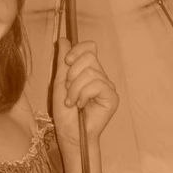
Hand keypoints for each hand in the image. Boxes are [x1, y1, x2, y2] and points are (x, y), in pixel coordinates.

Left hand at [52, 38, 118, 152]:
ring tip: (72, 102)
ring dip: (75, 88)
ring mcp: (107, 86)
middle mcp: (100, 76)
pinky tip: (82, 105)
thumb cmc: (65, 112)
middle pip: (89, 56)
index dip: (77, 50)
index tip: (67, 62)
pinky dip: (83, 94)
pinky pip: (97, 84)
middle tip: (68, 90)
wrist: (70, 133)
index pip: (89, 47)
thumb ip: (63, 61)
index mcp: (89, 71)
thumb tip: (63, 39)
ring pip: (91, 72)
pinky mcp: (112, 96)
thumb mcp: (60, 82)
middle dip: (72, 73)